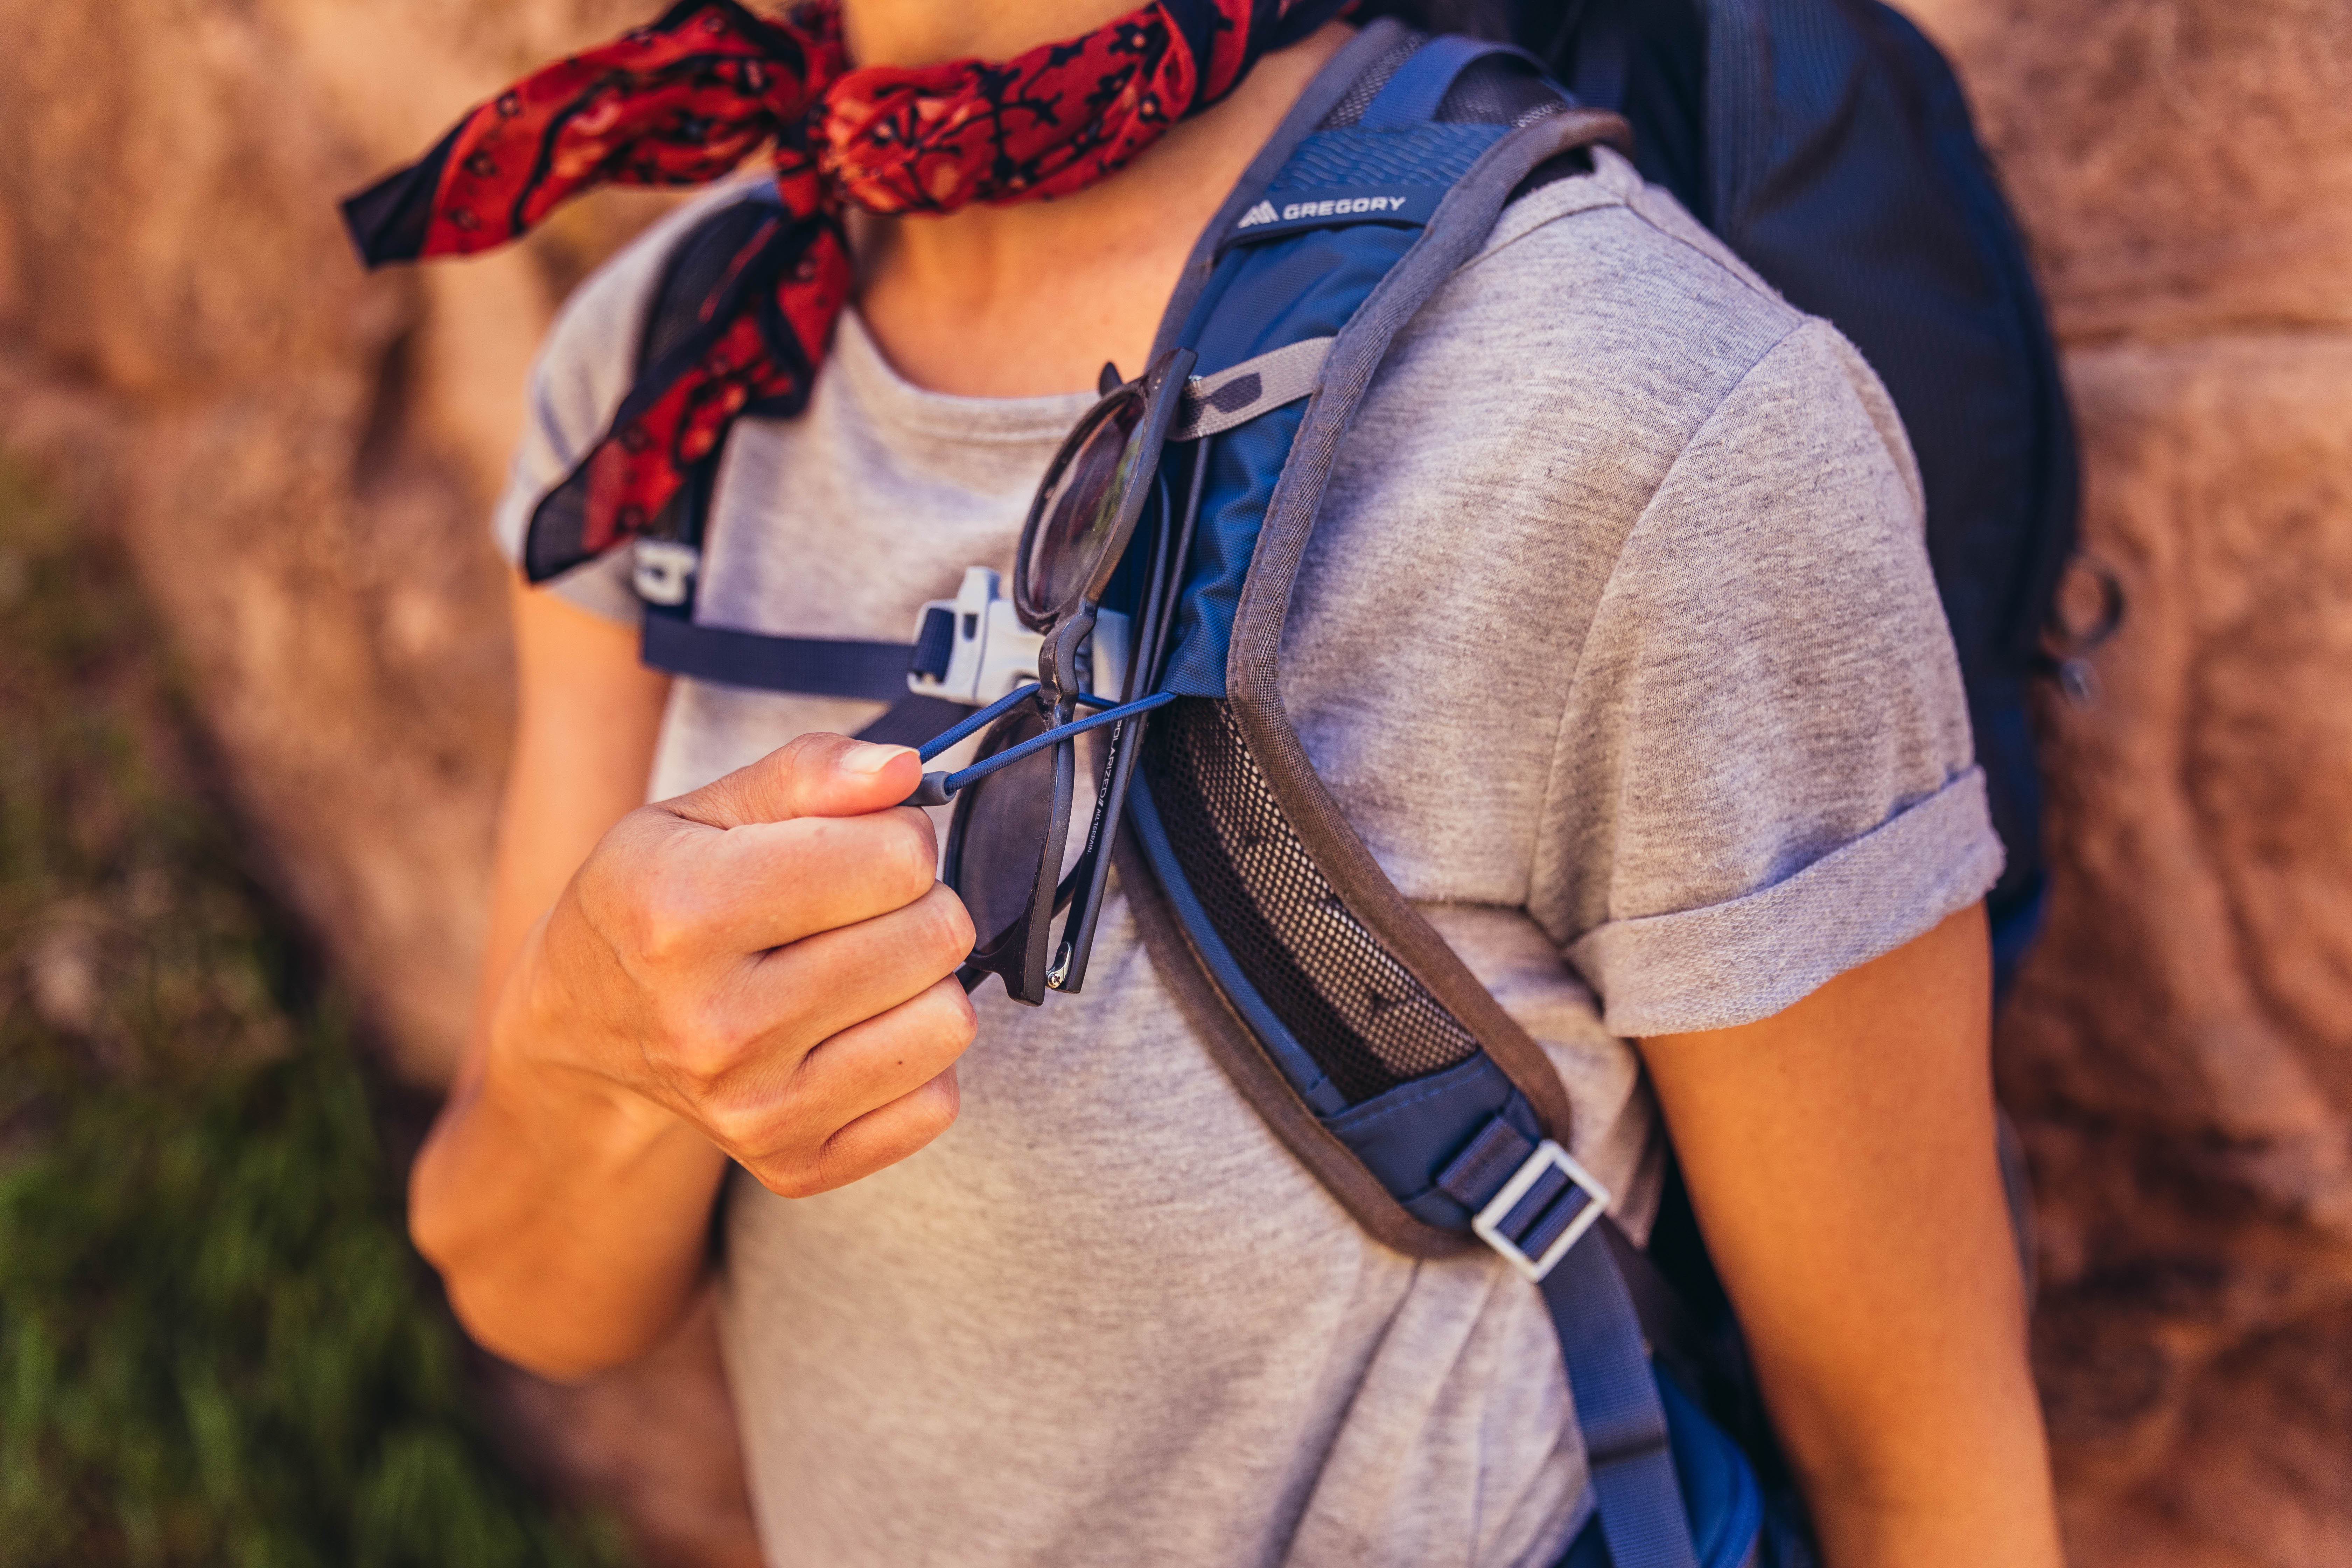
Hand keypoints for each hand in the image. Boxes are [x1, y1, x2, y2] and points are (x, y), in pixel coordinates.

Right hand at [495, 732, 977, 1198]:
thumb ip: (809, 772)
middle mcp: (716, 1025)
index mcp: (683, 913)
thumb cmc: (655, 901)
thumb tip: (903, 772)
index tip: (857, 846)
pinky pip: (936, 1103)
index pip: (895, 861)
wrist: (586, 1027)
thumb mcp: (702, 812)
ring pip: (948, 1022)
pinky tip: (852, 1033)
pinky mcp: (793, 1165)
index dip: (896, 837)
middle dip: (916, 904)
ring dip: (923, 983)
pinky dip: (912, 1061)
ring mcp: (755, 1109)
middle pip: (933, 937)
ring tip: (858, 968)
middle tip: (857, 909)